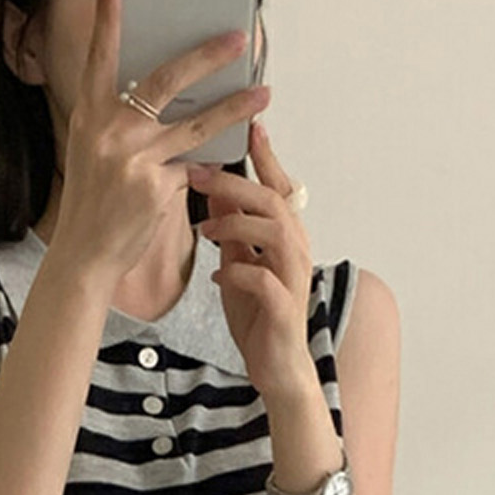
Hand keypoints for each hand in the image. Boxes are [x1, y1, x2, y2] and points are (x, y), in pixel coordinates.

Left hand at [191, 120, 318, 399]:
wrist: (277, 368)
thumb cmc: (259, 316)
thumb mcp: (237, 263)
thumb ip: (230, 231)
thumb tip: (212, 194)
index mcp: (286, 236)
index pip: (278, 186)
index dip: (265, 155)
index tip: (247, 126)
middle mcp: (295, 250)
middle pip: (273, 200)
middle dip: (236, 184)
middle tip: (199, 175)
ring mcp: (293, 278)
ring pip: (275, 232)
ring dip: (237, 224)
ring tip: (206, 228)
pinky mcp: (284, 308)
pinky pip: (263, 279)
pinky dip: (237, 271)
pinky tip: (218, 274)